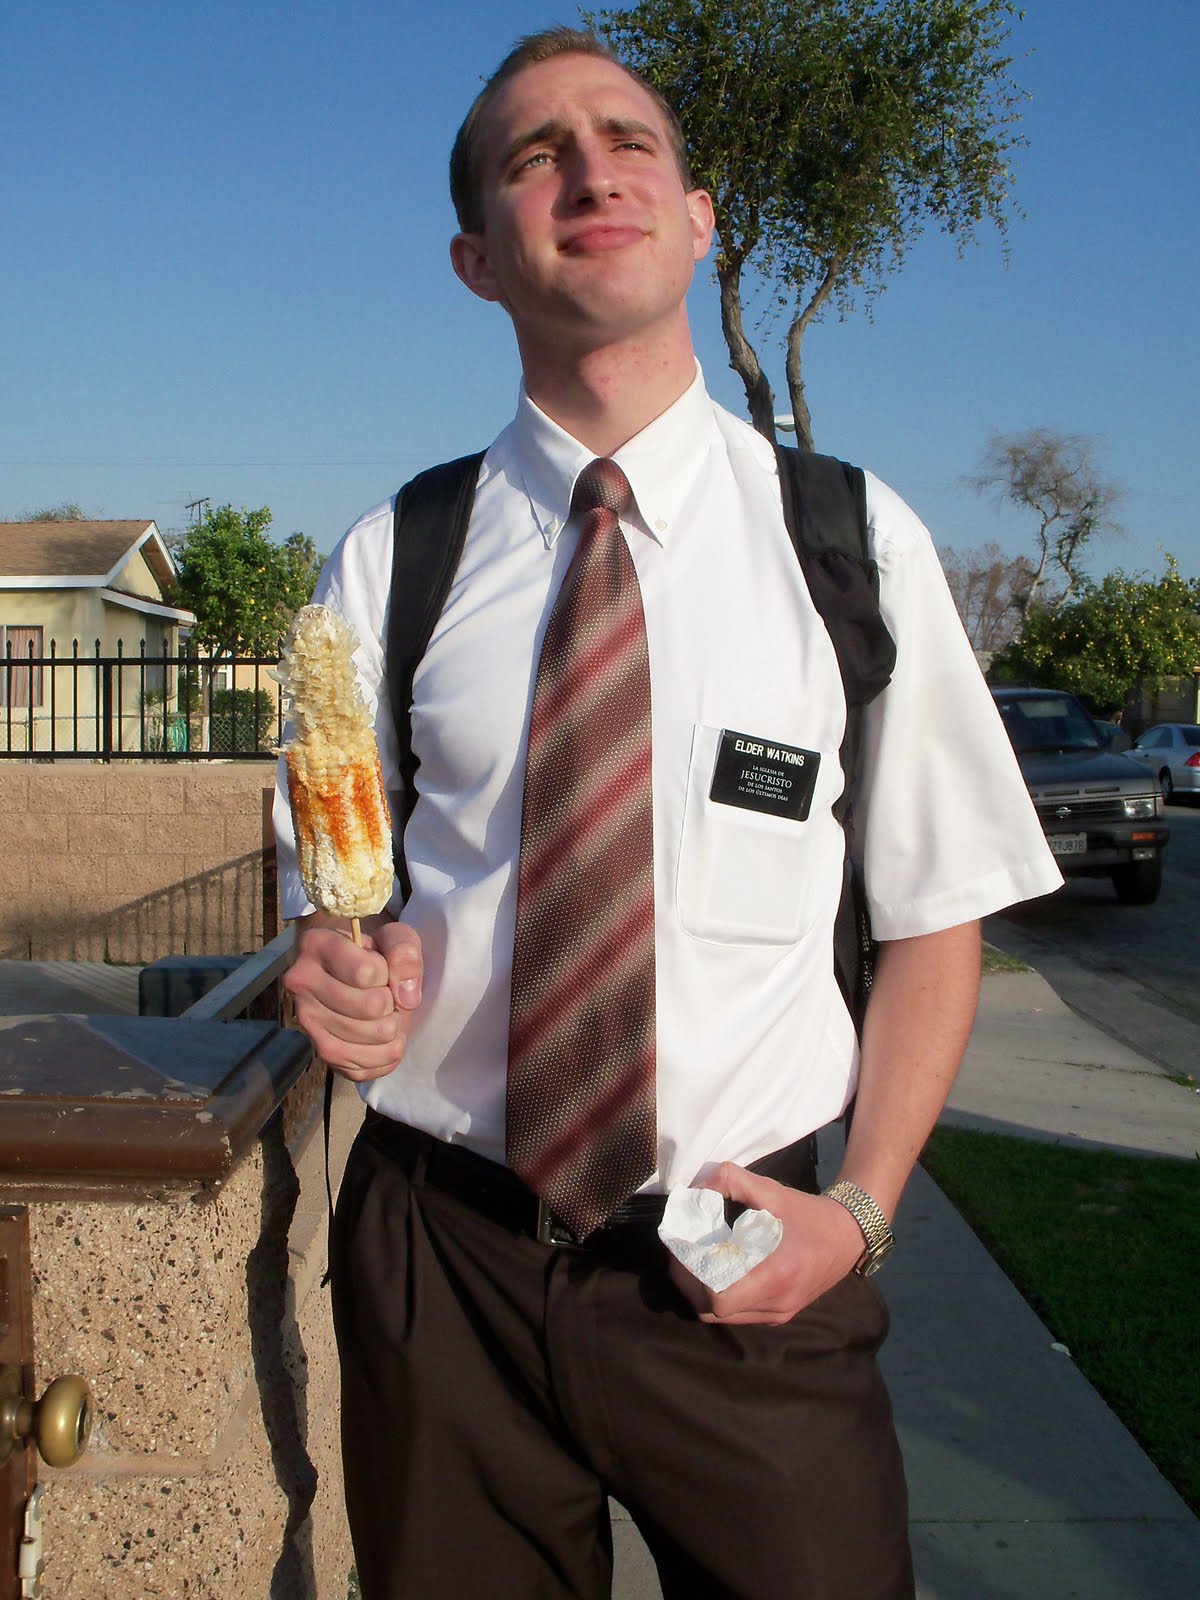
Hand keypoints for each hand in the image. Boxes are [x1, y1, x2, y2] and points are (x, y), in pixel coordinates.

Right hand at [284, 913, 422, 1081]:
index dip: (386, 973)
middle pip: (371, 1007)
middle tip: (385, 995)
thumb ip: (404, 953)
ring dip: (392, 1029)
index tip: (380, 969)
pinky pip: (361, 1068)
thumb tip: (406, 998)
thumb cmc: (376, 953)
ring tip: (386, 1015)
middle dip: (391, 1002)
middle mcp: (301, 984)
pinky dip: (385, 1056)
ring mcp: (307, 1021)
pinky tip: (386, 1040)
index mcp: (316, 945)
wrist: (357, 974)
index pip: (366, 972)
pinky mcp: (320, 1051)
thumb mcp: (396, 938)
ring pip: (368, 1036)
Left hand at [667, 1162, 866, 1325]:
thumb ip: (732, 1180)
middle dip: (689, 1283)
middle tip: (681, 1253)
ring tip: (694, 1261)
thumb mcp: (771, 1190)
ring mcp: (778, 1314)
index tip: (686, 1248)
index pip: (719, 1298)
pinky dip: (720, 1297)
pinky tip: (718, 1270)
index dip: (694, 1276)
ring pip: (722, 1318)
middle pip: (713, 1311)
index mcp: (775, 1275)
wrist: (848, 1236)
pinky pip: (739, 1315)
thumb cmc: (808, 1214)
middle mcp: (776, 1304)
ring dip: (701, 1292)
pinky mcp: (779, 1315)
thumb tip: (697, 1190)